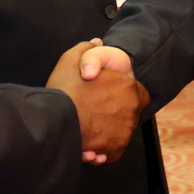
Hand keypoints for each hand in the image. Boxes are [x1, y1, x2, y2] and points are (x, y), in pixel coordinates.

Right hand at [47, 40, 147, 164]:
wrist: (55, 121)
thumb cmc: (64, 90)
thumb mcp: (72, 59)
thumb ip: (87, 50)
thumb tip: (97, 42)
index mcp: (128, 89)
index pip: (138, 93)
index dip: (123, 94)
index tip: (106, 96)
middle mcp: (131, 112)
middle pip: (128, 114)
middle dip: (114, 114)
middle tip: (93, 113)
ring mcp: (123, 133)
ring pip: (119, 133)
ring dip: (107, 133)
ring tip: (87, 129)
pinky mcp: (113, 150)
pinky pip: (111, 151)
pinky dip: (103, 150)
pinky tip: (89, 147)